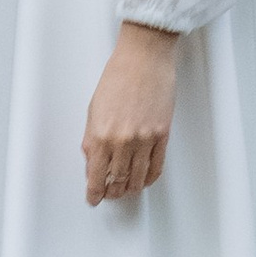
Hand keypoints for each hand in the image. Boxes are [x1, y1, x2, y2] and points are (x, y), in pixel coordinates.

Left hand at [83, 21, 177, 204]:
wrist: (144, 58)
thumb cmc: (118, 76)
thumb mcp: (94, 108)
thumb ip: (92, 139)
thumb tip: (92, 162)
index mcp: (102, 134)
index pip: (97, 175)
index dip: (94, 192)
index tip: (93, 198)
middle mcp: (123, 141)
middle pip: (118, 180)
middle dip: (112, 192)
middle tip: (109, 194)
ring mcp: (145, 139)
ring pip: (137, 178)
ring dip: (130, 188)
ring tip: (125, 190)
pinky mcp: (162, 134)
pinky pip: (156, 166)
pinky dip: (149, 178)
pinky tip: (143, 180)